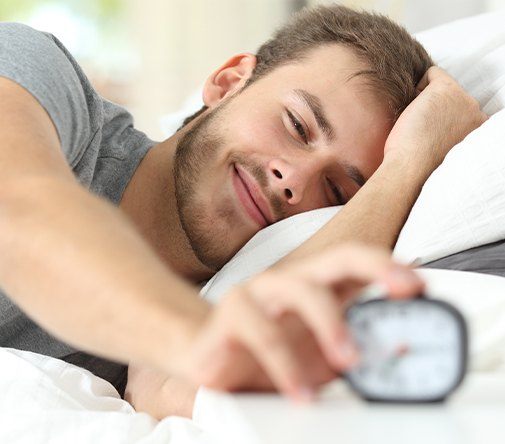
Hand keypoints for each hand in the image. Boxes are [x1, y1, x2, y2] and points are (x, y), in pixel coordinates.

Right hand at [173, 244, 423, 400]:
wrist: (209, 359)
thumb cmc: (267, 356)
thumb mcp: (320, 360)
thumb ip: (356, 352)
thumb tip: (399, 348)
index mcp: (317, 288)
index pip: (357, 263)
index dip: (389, 266)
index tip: (419, 284)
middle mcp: (292, 281)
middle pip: (337, 257)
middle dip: (375, 267)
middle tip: (404, 289)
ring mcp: (261, 291)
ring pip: (301, 289)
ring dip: (331, 323)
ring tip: (348, 361)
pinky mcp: (232, 312)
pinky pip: (263, 333)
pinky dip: (286, 365)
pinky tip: (300, 391)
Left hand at [384, 66, 486, 173]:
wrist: (411, 168)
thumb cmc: (419, 165)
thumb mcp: (445, 149)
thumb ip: (451, 132)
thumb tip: (437, 122)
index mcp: (478, 129)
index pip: (460, 110)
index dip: (441, 118)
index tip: (431, 134)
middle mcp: (476, 112)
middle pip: (450, 97)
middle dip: (434, 108)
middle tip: (423, 131)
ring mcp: (464, 99)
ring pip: (441, 87)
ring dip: (426, 101)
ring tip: (419, 124)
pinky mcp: (446, 89)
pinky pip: (432, 72)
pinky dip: (418, 87)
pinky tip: (414, 110)